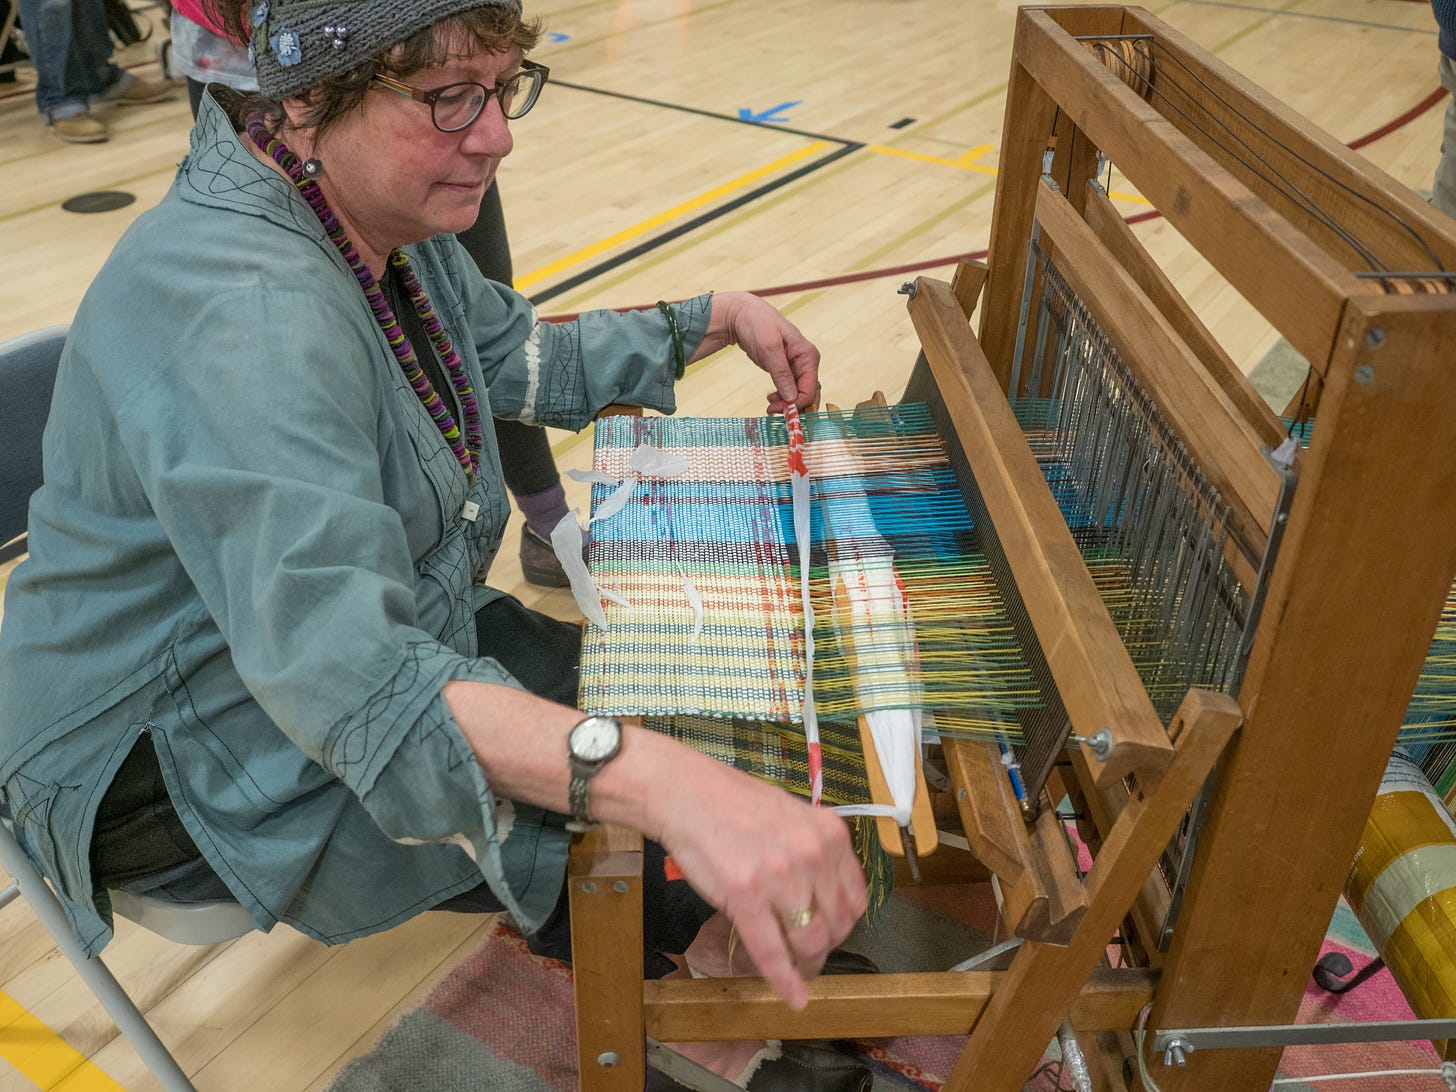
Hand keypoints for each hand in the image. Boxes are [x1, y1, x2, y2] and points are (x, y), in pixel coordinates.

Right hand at [649, 750, 866, 1008]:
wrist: (686, 794)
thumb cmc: (733, 804)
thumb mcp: (793, 817)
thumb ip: (815, 852)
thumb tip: (825, 897)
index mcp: (830, 834)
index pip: (856, 899)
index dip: (844, 927)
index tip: (830, 935)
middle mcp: (813, 855)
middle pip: (837, 925)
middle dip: (824, 950)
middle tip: (809, 959)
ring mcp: (780, 876)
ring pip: (809, 942)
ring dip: (805, 966)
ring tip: (796, 972)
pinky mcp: (746, 896)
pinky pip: (771, 951)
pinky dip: (784, 981)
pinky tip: (792, 998)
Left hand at [692, 291, 820, 413]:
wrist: (743, 315)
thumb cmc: (758, 324)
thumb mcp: (769, 348)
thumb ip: (781, 373)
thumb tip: (792, 397)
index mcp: (808, 355)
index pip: (810, 388)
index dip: (797, 403)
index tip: (778, 410)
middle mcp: (806, 362)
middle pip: (808, 393)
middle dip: (792, 406)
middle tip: (772, 410)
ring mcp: (797, 367)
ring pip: (799, 394)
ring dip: (786, 404)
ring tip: (769, 405)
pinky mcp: (787, 370)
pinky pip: (790, 390)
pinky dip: (782, 398)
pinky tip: (770, 398)